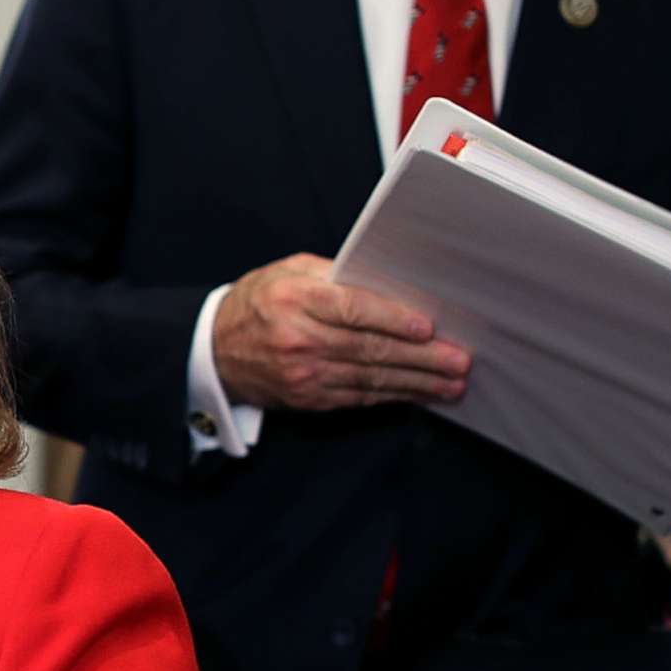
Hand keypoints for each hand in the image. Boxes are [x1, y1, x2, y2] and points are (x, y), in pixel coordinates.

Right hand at [212, 254, 469, 410]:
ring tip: (450, 384)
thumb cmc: (257, 303)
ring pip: (369, 379)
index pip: (351, 309)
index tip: (427, 327)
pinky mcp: (307, 399)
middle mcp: (298, 340)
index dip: (392, 319)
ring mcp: (303, 375)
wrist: (213, 350)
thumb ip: (335, 275)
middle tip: (458, 361)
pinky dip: (391, 396)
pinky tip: (417, 394)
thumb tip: (388, 283)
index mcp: (294, 299)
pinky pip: (357, 398)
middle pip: (369, 350)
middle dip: (420, 358)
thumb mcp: (288, 272)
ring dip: (416, 383)